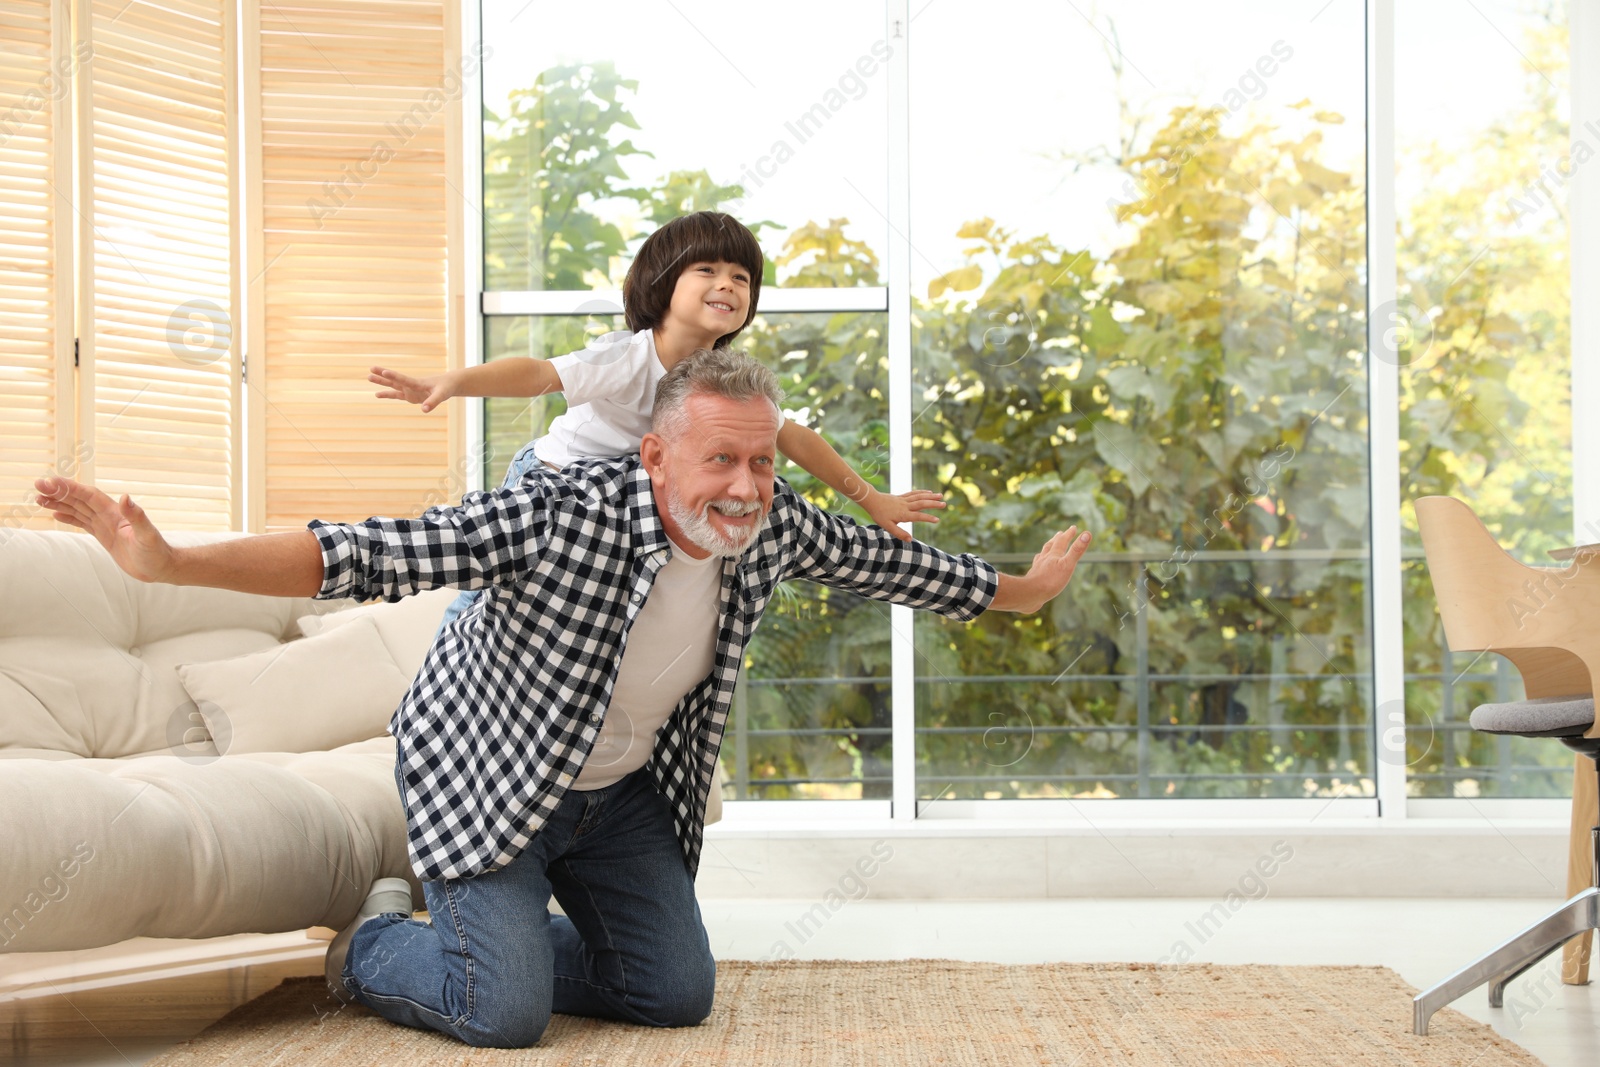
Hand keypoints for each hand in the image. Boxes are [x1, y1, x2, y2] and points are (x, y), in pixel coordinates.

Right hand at [34, 476, 176, 582]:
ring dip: (59, 502)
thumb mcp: (147, 535)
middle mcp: (109, 515)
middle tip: (37, 485)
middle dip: (59, 492)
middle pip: (79, 499)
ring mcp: (105, 525)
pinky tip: (55, 513)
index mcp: (116, 513)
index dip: (70, 488)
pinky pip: (82, 522)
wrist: (160, 567)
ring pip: (78, 509)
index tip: (51, 482)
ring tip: (39, 498)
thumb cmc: (156, 552)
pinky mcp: (104, 536)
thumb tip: (126, 497)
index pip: (88, 495)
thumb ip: (138, 517)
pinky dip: (69, 517)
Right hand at [369, 366, 455, 412]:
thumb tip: (424, 410)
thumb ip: (433, 402)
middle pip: (394, 380)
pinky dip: (387, 395)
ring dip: (382, 382)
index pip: (404, 379)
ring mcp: (410, 390)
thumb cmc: (446, 388)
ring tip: (368, 377)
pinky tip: (377, 394)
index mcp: (418, 383)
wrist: (448, 385)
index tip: (384, 371)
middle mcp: (411, 385)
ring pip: (393, 386)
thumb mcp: (442, 395)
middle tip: (370, 369)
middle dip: (383, 375)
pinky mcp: (410, 395)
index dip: (394, 376)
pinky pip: (396, 395)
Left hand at [863, 489, 945, 542]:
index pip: (917, 516)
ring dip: (930, 496)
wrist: (872, 501)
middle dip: (933, 504)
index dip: (927, 518)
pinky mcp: (902, 496)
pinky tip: (929, 492)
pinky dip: (922, 492)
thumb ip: (899, 533)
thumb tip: (910, 540)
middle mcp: (905, 506)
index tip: (937, 520)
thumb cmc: (879, 515)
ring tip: (940, 496)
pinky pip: (914, 493)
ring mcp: (904, 500)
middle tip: (944, 504)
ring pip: (919, 497)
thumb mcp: (887, 527)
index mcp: (903, 514)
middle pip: (921, 504)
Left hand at [991, 525, 1092, 613]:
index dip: (1069, 534)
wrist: (1030, 594)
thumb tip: (1087, 533)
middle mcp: (1044, 559)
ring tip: (1048, 546)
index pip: (1062, 541)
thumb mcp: (1068, 565)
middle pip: (1051, 545)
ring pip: (1042, 554)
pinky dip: (1039, 562)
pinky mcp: (1033, 578)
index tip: (1073, 527)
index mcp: (1054, 555)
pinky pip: (1036, 566)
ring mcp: (1037, 567)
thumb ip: (1077, 550)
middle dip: (1057, 539)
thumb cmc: (1050, 581)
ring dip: (1047, 549)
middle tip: (1060, 533)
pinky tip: (1038, 564)